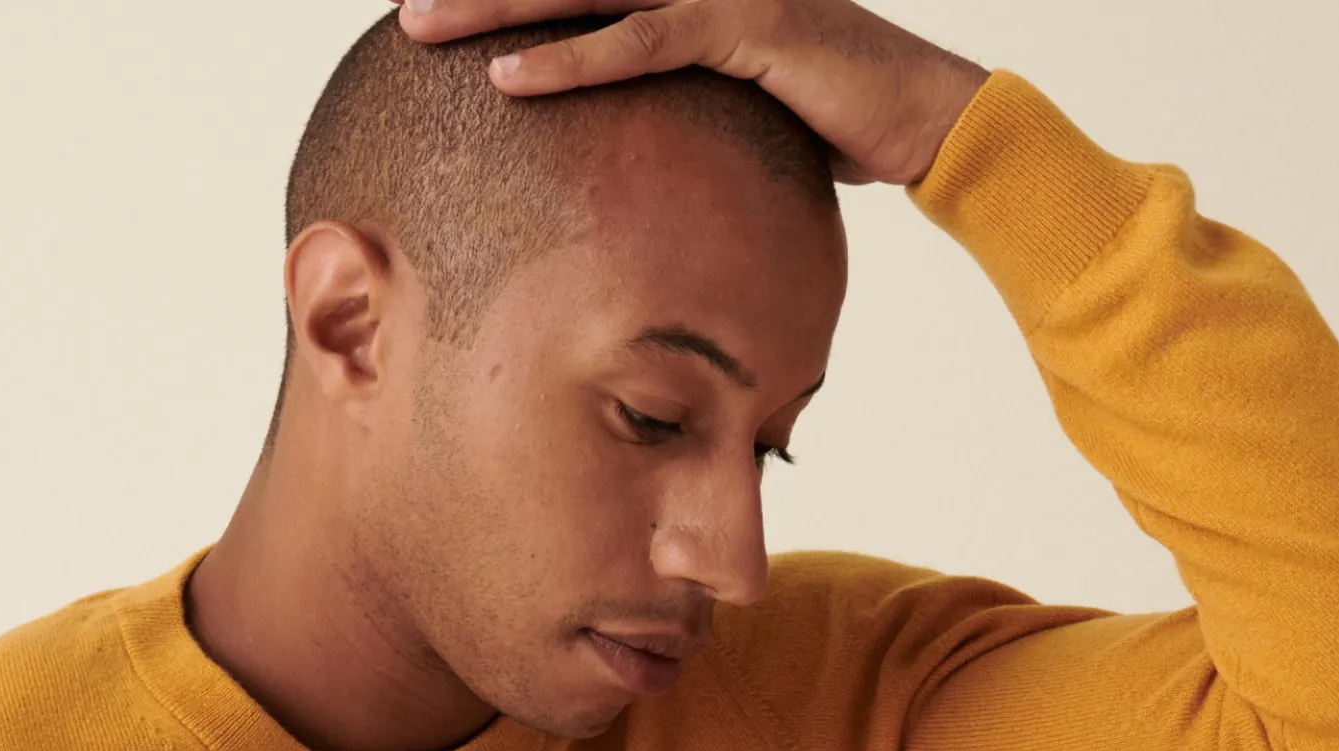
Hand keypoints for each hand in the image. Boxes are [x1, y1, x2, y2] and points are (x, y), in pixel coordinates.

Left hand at [389, 0, 990, 186]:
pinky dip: (572, 60)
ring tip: (425, 25)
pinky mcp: (753, 25)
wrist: (931, 120)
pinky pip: (644, 40)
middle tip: (408, 0)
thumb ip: (690, 103)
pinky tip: (509, 80)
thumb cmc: (842, 120)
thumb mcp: (748, 108)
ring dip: (502, 5)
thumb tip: (644, 148)